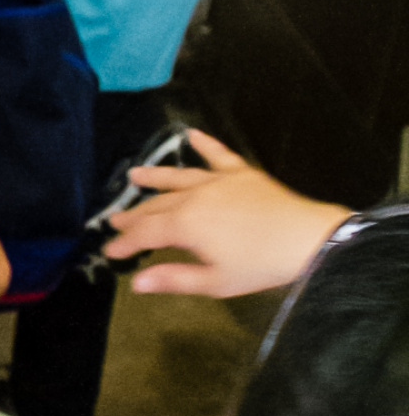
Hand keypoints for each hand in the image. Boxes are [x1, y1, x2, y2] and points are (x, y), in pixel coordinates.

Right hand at [104, 130, 344, 298]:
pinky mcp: (242, 174)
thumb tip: (137, 282)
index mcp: (186, 224)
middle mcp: (196, 197)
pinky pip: (218, 155)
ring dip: (155, 176)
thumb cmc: (261, 265)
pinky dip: (206, 144)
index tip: (109, 251)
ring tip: (135, 175)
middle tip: (116, 221)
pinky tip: (193, 134)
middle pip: (158, 205)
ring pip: (179, 177)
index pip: (145, 232)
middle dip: (135, 215)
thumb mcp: (215, 281)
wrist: (306, 240)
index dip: (125, 242)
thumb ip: (173, 279)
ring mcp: (218, 181)